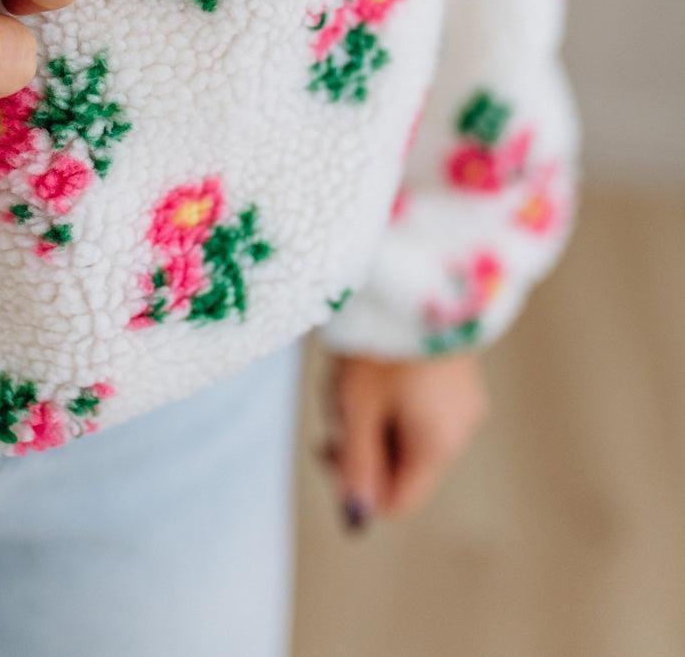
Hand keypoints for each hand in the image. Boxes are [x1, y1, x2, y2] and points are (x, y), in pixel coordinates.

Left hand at [324, 352, 488, 527]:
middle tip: (338, 403)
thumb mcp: (357, 407)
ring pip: (405, 430)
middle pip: (401, 463)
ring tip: (350, 372)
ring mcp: (461, 399)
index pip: (398, 500)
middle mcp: (459, 429)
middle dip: (362, 442)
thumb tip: (357, 517)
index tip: (332, 444)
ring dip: (371, 413)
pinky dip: (389, 394)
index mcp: (438, 446)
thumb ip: (356, 465)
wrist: (413, 278)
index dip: (358, 485)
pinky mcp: (455, 373)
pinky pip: (417, 403)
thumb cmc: (380, 345)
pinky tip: (371, 360)